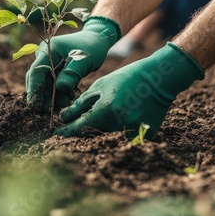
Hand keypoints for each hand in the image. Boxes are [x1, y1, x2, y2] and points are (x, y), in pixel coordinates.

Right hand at [26, 16, 120, 112]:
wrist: (97, 40)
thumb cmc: (91, 47)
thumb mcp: (83, 60)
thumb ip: (72, 74)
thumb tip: (60, 88)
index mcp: (48, 50)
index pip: (36, 72)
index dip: (34, 90)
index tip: (35, 107)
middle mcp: (44, 56)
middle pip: (37, 80)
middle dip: (41, 97)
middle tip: (47, 113)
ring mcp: (49, 63)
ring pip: (45, 84)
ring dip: (51, 97)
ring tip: (62, 105)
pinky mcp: (55, 70)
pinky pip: (52, 84)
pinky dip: (57, 93)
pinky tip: (66, 99)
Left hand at [55, 43, 203, 137]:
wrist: (159, 78)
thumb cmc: (127, 78)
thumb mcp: (101, 86)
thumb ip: (81, 104)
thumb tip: (64, 117)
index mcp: (106, 109)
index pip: (79, 127)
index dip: (66, 132)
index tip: (56, 134)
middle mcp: (119, 123)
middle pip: (94, 134)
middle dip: (85, 128)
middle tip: (82, 120)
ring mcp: (134, 131)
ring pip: (109, 136)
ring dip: (104, 128)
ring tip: (113, 110)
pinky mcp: (145, 135)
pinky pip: (126, 137)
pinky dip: (122, 129)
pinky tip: (129, 114)